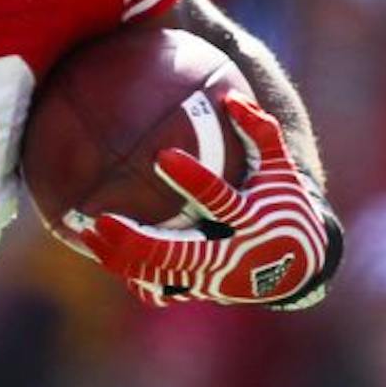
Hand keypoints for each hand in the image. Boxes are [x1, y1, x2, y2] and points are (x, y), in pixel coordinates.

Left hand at [78, 94, 342, 308]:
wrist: (298, 268)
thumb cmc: (284, 207)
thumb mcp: (281, 171)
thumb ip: (261, 133)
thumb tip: (231, 96)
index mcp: (250, 219)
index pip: (219, 200)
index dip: (193, 179)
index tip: (162, 155)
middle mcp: (230, 253)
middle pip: (179, 253)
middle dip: (138, 241)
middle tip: (102, 219)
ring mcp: (212, 278)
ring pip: (161, 275)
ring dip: (122, 257)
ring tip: (88, 232)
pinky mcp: (199, 290)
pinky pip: (159, 290)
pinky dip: (133, 276)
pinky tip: (104, 255)